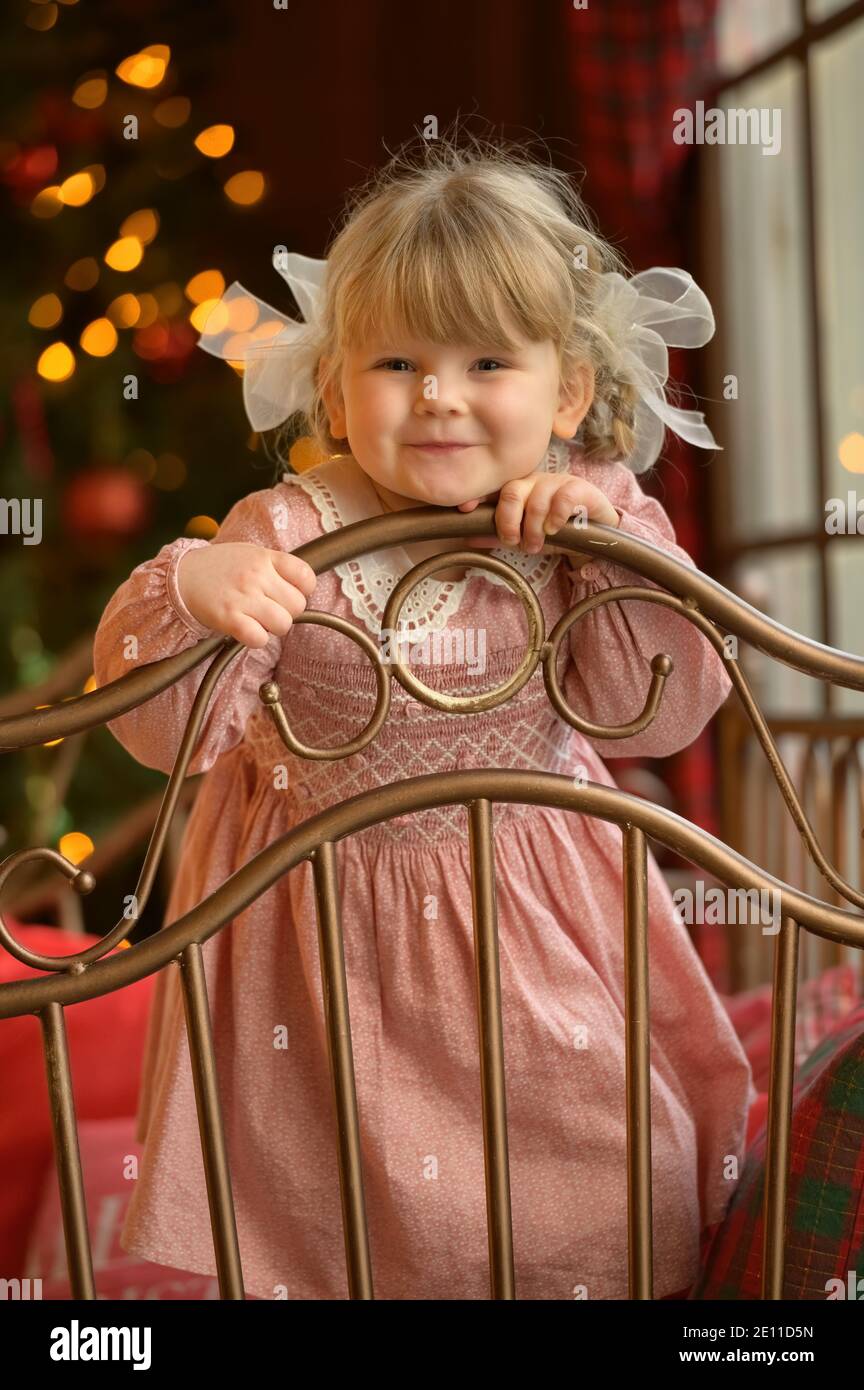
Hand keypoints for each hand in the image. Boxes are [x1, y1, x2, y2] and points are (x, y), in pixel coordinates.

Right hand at [176, 542, 316, 647]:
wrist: (179, 577)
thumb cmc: (218, 567)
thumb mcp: (249, 553)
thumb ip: (276, 565)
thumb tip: (303, 586)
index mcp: (264, 557)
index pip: (306, 577)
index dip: (303, 591)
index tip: (289, 594)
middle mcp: (256, 575)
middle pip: (298, 606)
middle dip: (287, 612)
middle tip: (269, 609)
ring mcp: (242, 597)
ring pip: (283, 624)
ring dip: (273, 628)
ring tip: (257, 620)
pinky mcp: (228, 618)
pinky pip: (259, 638)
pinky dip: (256, 639)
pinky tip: (246, 630)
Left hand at [458, 471, 619, 552]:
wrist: (597, 531)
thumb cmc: (558, 530)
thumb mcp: (526, 535)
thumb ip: (501, 535)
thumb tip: (469, 538)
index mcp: (519, 488)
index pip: (495, 487)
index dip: (479, 496)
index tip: (465, 509)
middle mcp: (535, 481)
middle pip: (512, 492)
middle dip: (509, 521)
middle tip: (515, 542)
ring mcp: (557, 482)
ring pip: (536, 500)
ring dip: (534, 528)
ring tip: (537, 545)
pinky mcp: (579, 487)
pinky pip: (562, 498)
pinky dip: (556, 517)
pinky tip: (556, 529)